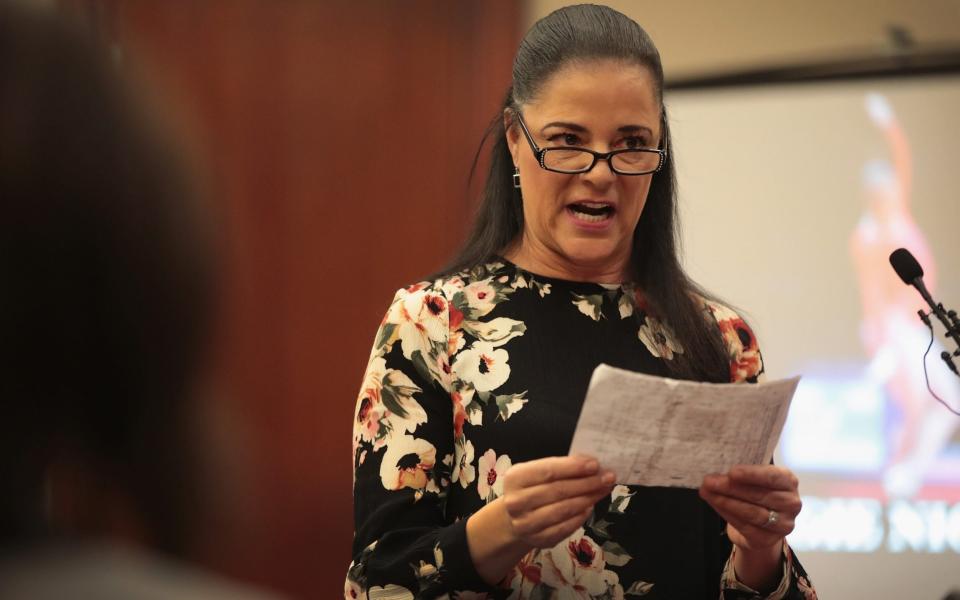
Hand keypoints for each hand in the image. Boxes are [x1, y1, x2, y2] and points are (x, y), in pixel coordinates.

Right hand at [501, 455, 615, 548]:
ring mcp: (526, 524)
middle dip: (586, 483)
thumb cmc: (530, 489)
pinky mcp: (539, 540)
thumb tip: (591, 464)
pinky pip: (566, 528)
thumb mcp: (536, 473)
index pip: (548, 471)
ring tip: (603, 490)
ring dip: (588, 499)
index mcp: (515, 478)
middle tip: (607, 477)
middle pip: (558, 491)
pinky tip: (590, 507)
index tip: (595, 464)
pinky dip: (581, 516)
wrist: (515, 519)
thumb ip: (559, 467)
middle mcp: (517, 502)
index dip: (573, 467)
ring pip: (564, 510)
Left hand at [698, 465, 800, 551]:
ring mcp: (783, 524)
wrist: (760, 524)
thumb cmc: (756, 493)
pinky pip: (746, 527)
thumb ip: (742, 475)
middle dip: (731, 488)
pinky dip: (727, 514)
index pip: (772, 477)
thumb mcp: (754, 479)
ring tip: (707, 492)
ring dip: (726, 502)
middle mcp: (791, 503)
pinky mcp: (769, 539)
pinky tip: (715, 504)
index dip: (752, 474)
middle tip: (709, 481)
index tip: (731, 472)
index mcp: (789, 481)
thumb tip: (717, 470)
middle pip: (759, 495)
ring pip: (753, 513)